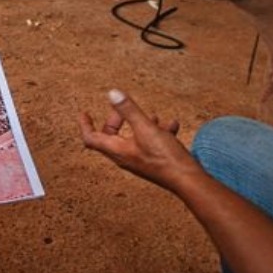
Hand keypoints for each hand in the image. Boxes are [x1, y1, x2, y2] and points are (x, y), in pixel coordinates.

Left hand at [80, 89, 200, 190]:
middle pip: (111, 137)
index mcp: (118, 151)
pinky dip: (158, 132)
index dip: (85, 125)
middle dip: (116, 120)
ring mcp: (139, 160)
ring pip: (132, 139)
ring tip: (154, 115)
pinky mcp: (153, 162)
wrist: (188, 180)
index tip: (84, 113)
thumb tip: (112, 93)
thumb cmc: (164, 157)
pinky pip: (151, 143)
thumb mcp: (145, 128)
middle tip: (124, 108)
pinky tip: (172, 125)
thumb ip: (129, 110)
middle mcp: (125, 157)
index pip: (92, 139)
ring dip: (140, 124)